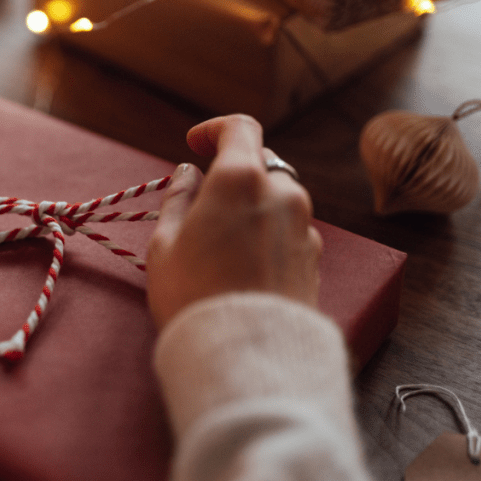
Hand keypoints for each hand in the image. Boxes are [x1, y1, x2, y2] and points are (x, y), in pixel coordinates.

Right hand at [145, 115, 321, 328]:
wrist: (244, 352)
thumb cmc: (192, 295)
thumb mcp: (165, 244)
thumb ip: (178, 199)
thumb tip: (188, 174)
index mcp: (241, 178)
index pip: (239, 128)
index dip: (214, 130)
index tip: (195, 145)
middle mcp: (282, 193)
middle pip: (260, 166)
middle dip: (232, 178)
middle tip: (201, 208)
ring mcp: (304, 226)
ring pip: (277, 201)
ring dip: (251, 210)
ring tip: (220, 247)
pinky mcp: (315, 259)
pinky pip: (288, 233)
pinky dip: (267, 238)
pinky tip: (243, 270)